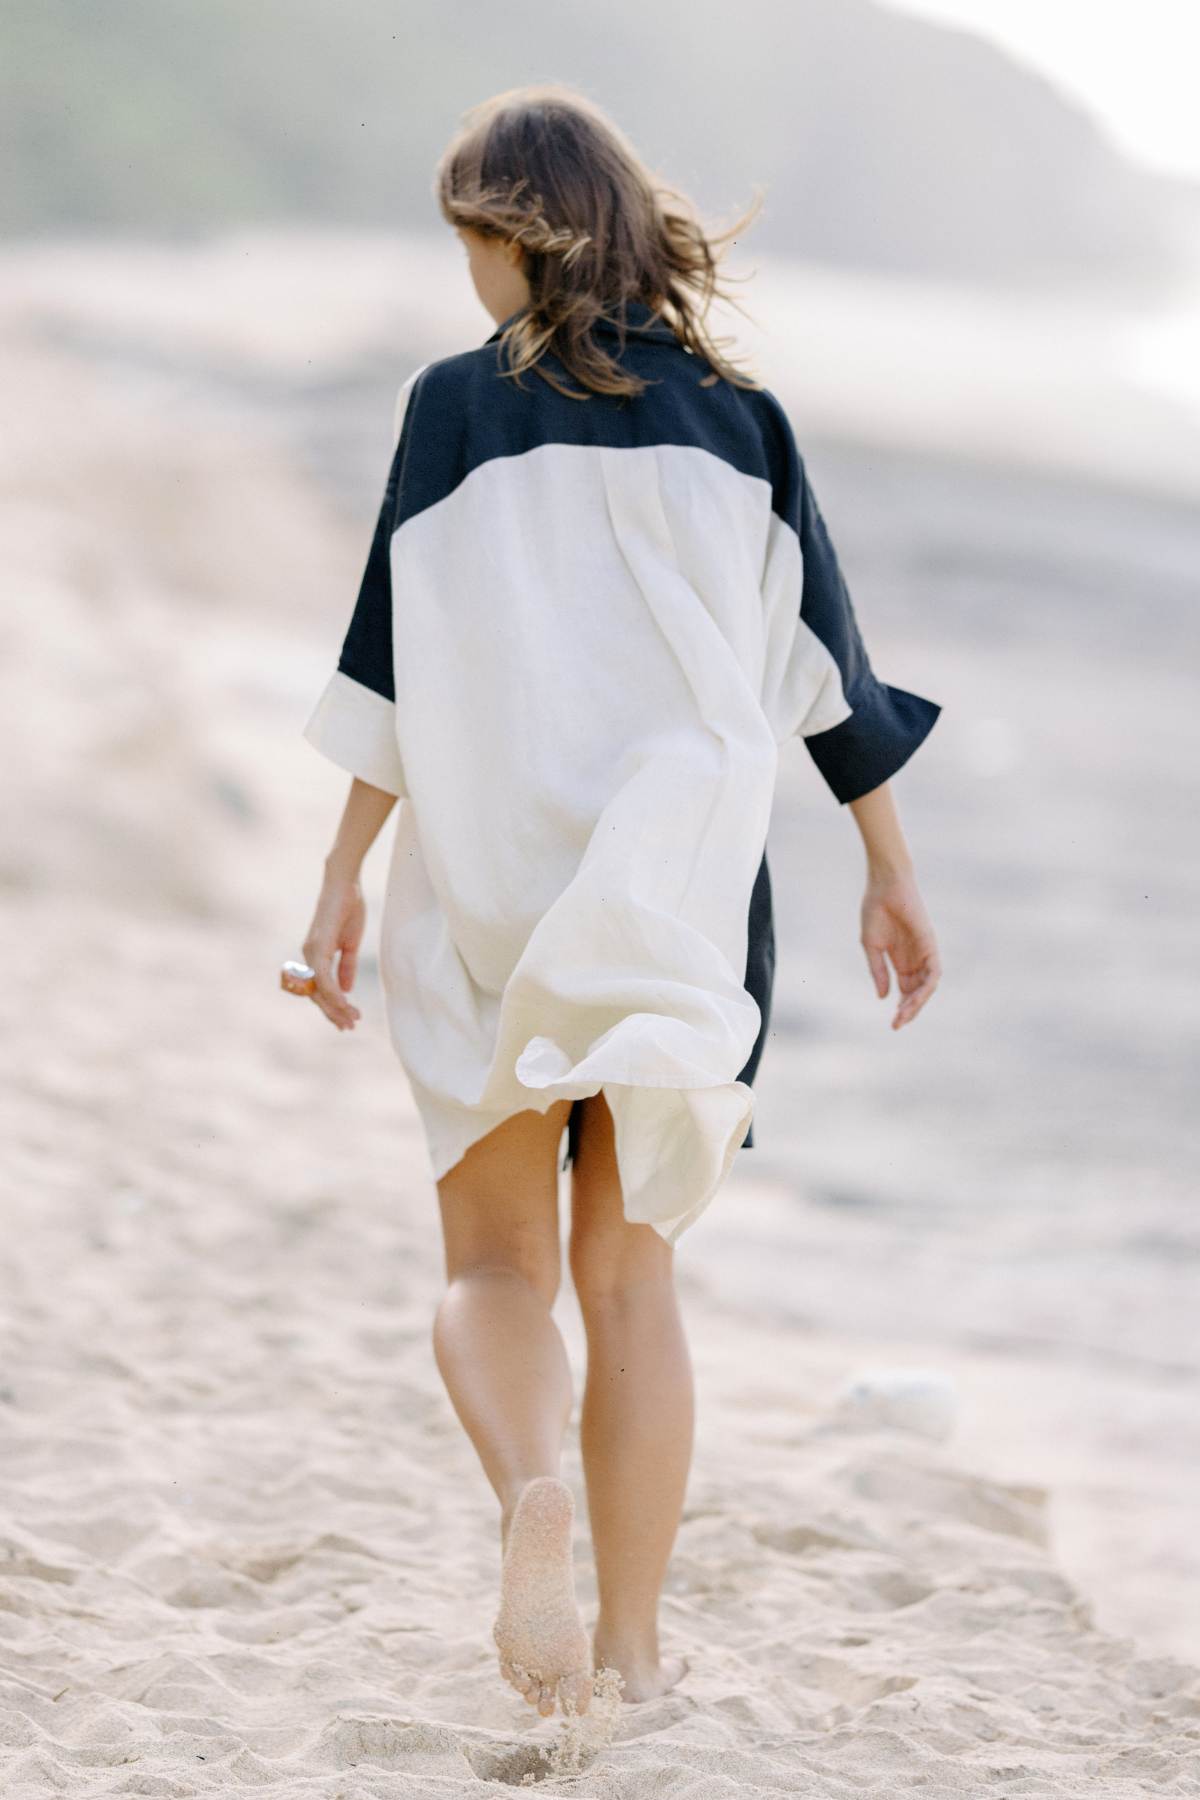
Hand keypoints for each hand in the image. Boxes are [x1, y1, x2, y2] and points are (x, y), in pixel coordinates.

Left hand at [301, 864, 365, 1030]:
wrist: (345, 884)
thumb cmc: (348, 908)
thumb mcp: (350, 944)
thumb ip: (346, 967)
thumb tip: (346, 989)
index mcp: (316, 956)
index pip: (320, 989)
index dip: (333, 1006)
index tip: (348, 1020)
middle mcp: (308, 957)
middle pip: (317, 995)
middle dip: (333, 1013)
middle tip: (350, 1027)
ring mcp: (311, 952)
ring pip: (318, 990)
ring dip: (335, 1007)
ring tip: (351, 1019)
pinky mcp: (318, 946)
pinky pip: (323, 978)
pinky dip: (333, 993)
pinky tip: (345, 1003)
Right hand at [860, 867, 940, 1028]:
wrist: (885, 886)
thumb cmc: (875, 910)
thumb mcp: (871, 946)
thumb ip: (878, 971)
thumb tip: (883, 997)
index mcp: (900, 961)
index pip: (906, 991)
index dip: (901, 1008)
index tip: (893, 1024)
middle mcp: (915, 959)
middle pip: (918, 992)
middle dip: (909, 1010)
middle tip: (898, 1024)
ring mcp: (924, 952)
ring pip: (928, 985)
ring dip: (918, 1002)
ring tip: (905, 1014)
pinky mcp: (930, 944)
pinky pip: (934, 971)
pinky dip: (927, 986)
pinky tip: (915, 996)